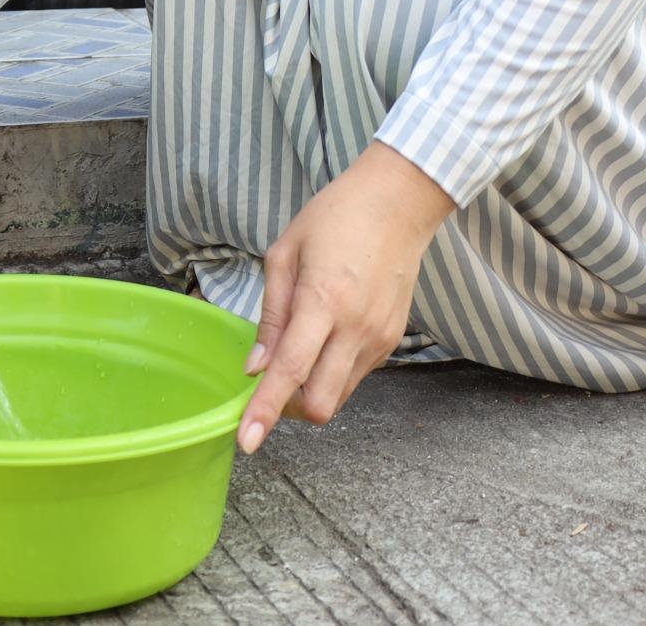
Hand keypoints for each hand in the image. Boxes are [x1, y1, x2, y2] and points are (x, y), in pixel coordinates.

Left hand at [240, 143, 454, 447]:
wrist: (398, 204)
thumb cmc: (334, 218)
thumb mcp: (284, 255)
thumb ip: (271, 316)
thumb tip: (255, 367)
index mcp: (323, 301)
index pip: (290, 372)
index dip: (266, 410)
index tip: (247, 442)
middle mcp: (356, 328)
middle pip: (321, 403)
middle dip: (290, 409)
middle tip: (269, 383)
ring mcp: (379, 338)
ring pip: (340, 396)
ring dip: (311, 392)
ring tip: (296, 354)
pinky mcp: (392, 341)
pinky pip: (356, 377)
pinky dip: (332, 374)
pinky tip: (324, 341)